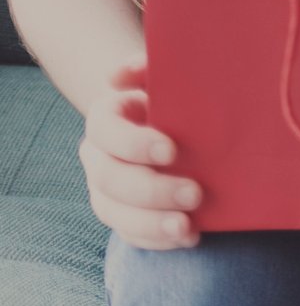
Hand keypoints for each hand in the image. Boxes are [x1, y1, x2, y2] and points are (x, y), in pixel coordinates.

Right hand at [79, 60, 202, 249]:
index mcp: (107, 119)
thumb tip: (119, 75)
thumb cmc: (172, 93)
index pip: (107, 133)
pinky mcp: (123, 214)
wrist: (172, 119)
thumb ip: (145, 66)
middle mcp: (99, 156)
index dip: (134, 144)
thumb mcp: (164, 74)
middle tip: (194, 194)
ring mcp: (107, 189)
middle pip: (109, 179)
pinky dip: (157, 240)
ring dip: (150, 224)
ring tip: (186, 227)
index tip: (172, 151)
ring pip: (114, 213)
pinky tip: (189, 238)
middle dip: (150, 190)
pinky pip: (131, 233)